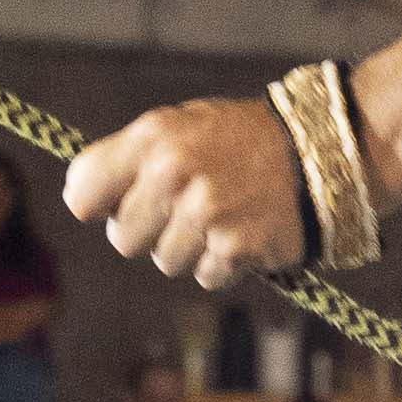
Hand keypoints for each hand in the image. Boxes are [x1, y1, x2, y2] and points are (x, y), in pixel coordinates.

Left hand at [65, 102, 310, 292]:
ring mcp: (204, 213)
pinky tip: (244, 232)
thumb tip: (79, 196)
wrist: (322, 151)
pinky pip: (206, 276)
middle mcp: (173, 173)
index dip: (98, 205)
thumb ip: (131, 157)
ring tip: (223, 216)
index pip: (83, 194)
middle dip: (150, 231)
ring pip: (166, 262)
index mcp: (153, 138)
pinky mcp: (234, 247)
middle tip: (186, 208)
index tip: (115, 204)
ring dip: (191, 248)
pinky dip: (224, 263)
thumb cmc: (242, 139)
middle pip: (124, 240)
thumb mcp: (182, 125)